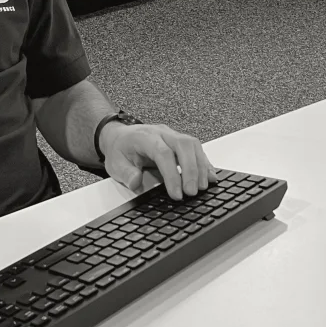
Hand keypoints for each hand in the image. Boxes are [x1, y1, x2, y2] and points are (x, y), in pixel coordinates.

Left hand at [99, 122, 218, 199]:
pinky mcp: (181, 141)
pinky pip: (197, 149)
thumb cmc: (120, 150)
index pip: (163, 153)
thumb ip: (126, 174)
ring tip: (202, 187)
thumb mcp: (115, 164)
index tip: (177, 193)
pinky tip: (210, 176)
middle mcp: (162, 133)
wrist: (121, 137)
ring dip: (201, 166)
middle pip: (183, 145)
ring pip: (193, 145)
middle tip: (193, 191)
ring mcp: (173, 135)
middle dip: (191, 170)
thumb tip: (136, 182)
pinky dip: (205, 163)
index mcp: (145, 137)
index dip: (172, 174)